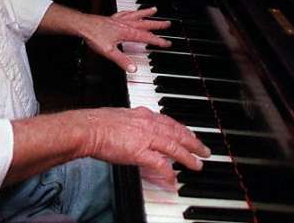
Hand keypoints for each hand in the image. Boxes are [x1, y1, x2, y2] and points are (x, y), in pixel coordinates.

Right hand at [79, 107, 209, 189]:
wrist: (88, 128)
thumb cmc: (98, 123)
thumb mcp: (121, 116)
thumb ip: (133, 122)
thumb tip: (135, 130)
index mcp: (144, 114)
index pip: (170, 122)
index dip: (183, 130)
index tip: (191, 135)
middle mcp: (148, 124)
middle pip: (177, 134)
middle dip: (193, 143)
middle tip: (205, 151)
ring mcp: (146, 138)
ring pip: (174, 147)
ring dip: (188, 157)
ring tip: (197, 165)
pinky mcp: (140, 152)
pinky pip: (160, 164)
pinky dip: (168, 171)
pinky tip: (173, 178)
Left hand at [82, 7, 170, 72]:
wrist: (83, 25)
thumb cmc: (94, 36)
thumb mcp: (109, 51)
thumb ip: (122, 60)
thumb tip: (133, 69)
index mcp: (127, 32)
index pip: (146, 37)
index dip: (158, 41)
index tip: (167, 43)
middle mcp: (125, 24)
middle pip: (145, 24)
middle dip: (157, 25)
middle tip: (168, 24)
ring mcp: (119, 20)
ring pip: (136, 16)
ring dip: (146, 13)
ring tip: (154, 10)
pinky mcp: (112, 19)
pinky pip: (125, 13)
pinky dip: (131, 12)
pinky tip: (132, 12)